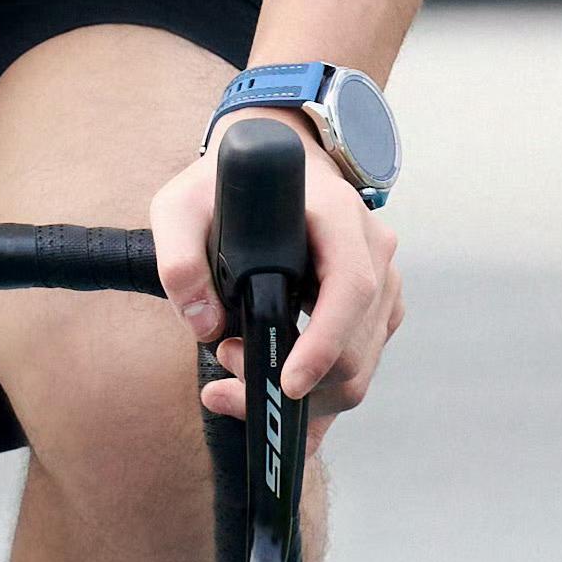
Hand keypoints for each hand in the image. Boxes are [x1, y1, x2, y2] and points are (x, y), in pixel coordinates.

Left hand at [152, 123, 402, 422]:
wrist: (271, 168)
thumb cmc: (230, 185)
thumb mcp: (182, 207)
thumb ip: (179, 259)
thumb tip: (205, 324)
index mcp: (339, 217)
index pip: (351, 289)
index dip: (324, 344)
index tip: (288, 383)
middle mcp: (373, 249)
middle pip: (356, 348)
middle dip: (296, 381)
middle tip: (229, 360)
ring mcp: (382, 281)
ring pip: (359, 369)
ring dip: (304, 393)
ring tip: (237, 363)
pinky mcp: (377, 308)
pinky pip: (358, 366)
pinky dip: (317, 391)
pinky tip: (272, 377)